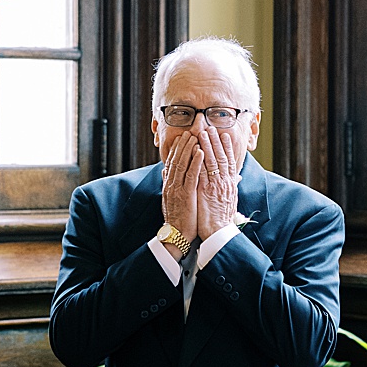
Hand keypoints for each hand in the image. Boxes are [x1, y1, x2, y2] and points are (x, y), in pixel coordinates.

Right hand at [161, 131, 202, 249]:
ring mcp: (177, 189)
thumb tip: (166, 171)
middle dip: (182, 145)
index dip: (176, 149)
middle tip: (189, 131)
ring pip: (182, 164)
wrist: (176, 235)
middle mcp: (171, 185)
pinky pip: (191, 175)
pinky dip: (195, 162)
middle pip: (176, 159)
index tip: (182, 138)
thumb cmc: (178, 219)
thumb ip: (169, 184)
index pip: (172, 163)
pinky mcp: (186, 195)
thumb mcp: (171, 199)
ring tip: (195, 136)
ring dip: (189, 149)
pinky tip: (200, 152)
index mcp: (169, 185)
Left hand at [196, 125, 239, 240]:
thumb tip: (235, 178)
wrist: (219, 233)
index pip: (230, 162)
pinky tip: (195, 150)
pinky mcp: (205, 191)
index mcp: (231, 185)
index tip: (224, 135)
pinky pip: (201, 172)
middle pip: (221, 157)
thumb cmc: (223, 219)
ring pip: (211, 161)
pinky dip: (198, 160)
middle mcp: (225, 183)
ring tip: (203, 133)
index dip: (227, 148)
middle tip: (211, 128)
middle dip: (216, 142)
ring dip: (207, 146)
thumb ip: (231, 187)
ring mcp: (215, 186)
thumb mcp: (230, 201)